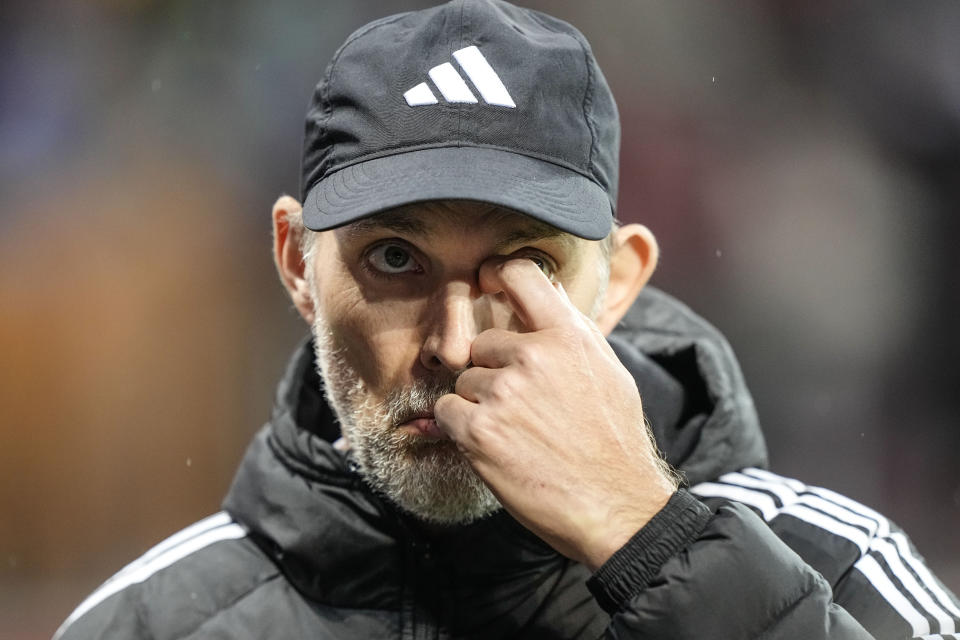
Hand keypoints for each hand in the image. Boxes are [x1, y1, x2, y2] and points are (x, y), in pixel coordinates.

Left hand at [433, 257, 677, 569]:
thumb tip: (547, 293)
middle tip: (523, 406)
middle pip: (482, 344)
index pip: (520, 274)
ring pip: (465, 381)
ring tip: (517, 432)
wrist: (615, 506)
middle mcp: (533, 356)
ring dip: (479, 403)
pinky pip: (447, 411)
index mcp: (568, 335)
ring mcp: (503, 392)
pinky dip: (462, 429)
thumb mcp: (607, 371)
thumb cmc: (614, 441)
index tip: (487, 279)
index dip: (497, 273)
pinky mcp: (478, 430)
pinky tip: (495, 446)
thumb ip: (571, 331)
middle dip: (493, 370)